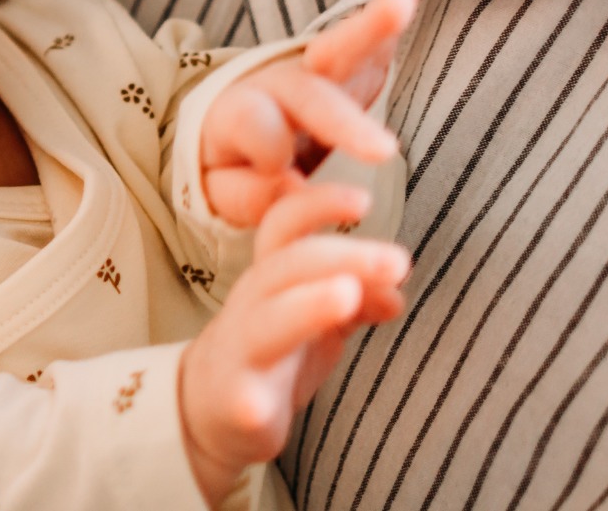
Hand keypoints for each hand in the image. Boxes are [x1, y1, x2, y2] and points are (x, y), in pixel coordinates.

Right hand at [178, 184, 410, 506]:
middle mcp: (251, 305)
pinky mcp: (236, 402)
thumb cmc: (270, 353)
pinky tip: (262, 408)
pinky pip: (243, 399)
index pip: (285, 226)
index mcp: (270, 278)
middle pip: (286, 266)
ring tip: (347, 296)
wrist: (209, 408)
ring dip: (307, 306)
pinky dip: (252, 401)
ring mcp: (241, 352)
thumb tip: (397, 289)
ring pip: (267, 322)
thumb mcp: (317, 319)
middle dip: (342, 256)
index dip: (318, 205)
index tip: (365, 199)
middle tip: (397, 261)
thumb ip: (357, 298)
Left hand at [200, 0, 420, 227]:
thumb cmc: (229, 164)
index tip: (289, 179)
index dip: (267, 150)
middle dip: (341, 119)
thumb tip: (290, 184)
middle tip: (383, 151)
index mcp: (236, 116)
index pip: (249, 125)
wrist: (229, 128)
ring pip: (340, 48)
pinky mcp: (348, 62)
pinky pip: (373, 36)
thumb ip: (247, 194)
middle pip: (306, 92)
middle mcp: (275, 84)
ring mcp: (314, 69)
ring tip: (399, 4)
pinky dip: (392, 3)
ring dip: (369, 27)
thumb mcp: (221, 188)